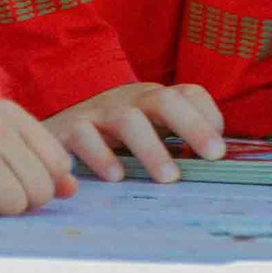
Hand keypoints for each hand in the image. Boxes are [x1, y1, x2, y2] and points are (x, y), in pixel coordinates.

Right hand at [43, 82, 223, 183]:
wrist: (52, 127)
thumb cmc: (108, 136)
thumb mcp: (145, 130)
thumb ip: (175, 142)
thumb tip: (213, 167)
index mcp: (151, 99)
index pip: (188, 94)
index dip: (208, 116)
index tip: (219, 150)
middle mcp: (128, 100)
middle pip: (165, 101)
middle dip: (193, 126)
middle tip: (214, 156)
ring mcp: (98, 113)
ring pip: (128, 120)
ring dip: (151, 149)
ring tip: (169, 178)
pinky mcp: (68, 130)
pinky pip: (84, 137)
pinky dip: (101, 156)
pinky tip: (116, 177)